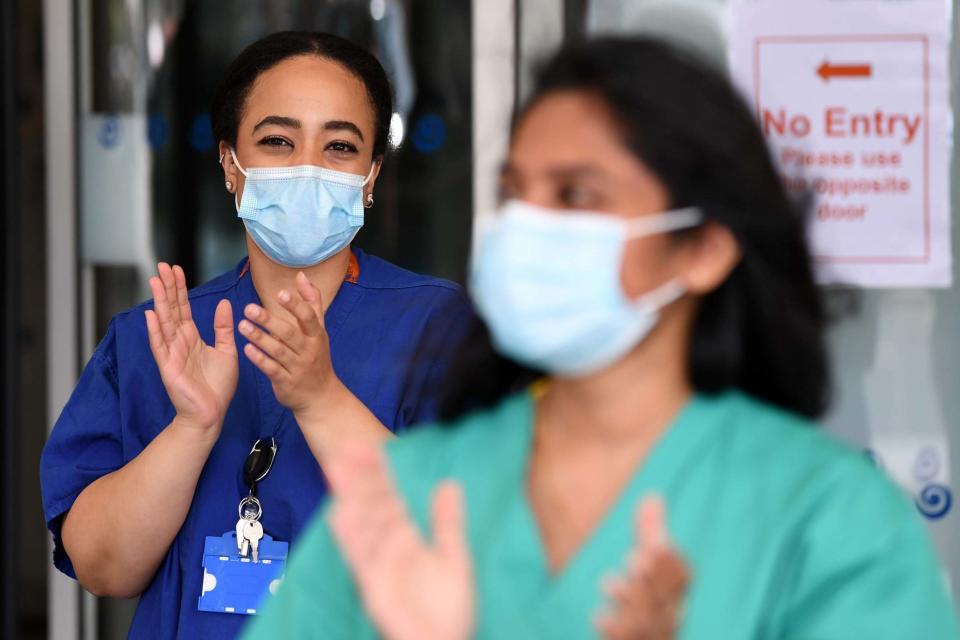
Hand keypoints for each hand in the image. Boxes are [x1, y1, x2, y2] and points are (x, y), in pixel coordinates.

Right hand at [145, 263, 238, 431]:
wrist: (211, 414)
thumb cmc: (217, 386)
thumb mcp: (227, 351)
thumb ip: (224, 328)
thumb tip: (223, 303)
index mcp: (192, 338)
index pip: (183, 308)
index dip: (179, 289)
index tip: (176, 269)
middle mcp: (179, 342)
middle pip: (171, 309)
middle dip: (167, 288)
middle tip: (162, 266)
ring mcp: (171, 353)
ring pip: (164, 322)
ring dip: (159, 301)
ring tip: (155, 281)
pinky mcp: (168, 367)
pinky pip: (160, 345)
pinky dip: (155, 330)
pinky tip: (150, 314)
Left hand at [238, 272, 336, 416]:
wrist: (321, 396)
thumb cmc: (316, 357)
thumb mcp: (319, 330)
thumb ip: (311, 302)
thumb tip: (301, 276)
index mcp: (316, 335)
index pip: (308, 318)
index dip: (295, 305)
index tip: (280, 293)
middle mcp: (308, 350)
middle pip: (289, 333)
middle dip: (269, 320)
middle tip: (248, 308)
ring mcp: (297, 367)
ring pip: (278, 351)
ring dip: (260, 338)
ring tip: (242, 326)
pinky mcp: (286, 383)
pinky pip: (272, 370)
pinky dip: (260, 360)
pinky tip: (247, 350)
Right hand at [326, 444, 474, 639]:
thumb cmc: (447, 611)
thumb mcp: (454, 559)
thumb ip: (447, 522)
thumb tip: (449, 483)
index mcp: (406, 540)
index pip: (390, 500)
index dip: (379, 474)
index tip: (370, 447)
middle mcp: (388, 549)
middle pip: (371, 507)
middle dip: (360, 478)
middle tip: (347, 447)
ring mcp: (379, 567)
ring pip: (363, 525)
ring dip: (351, 497)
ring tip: (339, 468)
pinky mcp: (374, 587)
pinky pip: (361, 558)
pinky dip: (351, 536)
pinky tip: (340, 513)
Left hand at [595, 496, 688, 639]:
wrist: (633, 637)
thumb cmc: (640, 594)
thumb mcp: (642, 562)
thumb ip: (647, 531)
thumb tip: (653, 494)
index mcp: (674, 592)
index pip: (682, 576)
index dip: (670, 560)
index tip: (653, 542)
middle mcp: (668, 615)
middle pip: (667, 599)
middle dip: (651, 578)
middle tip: (632, 558)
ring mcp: (651, 635)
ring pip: (649, 623)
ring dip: (630, 601)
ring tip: (608, 582)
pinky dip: (614, 630)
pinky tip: (597, 616)